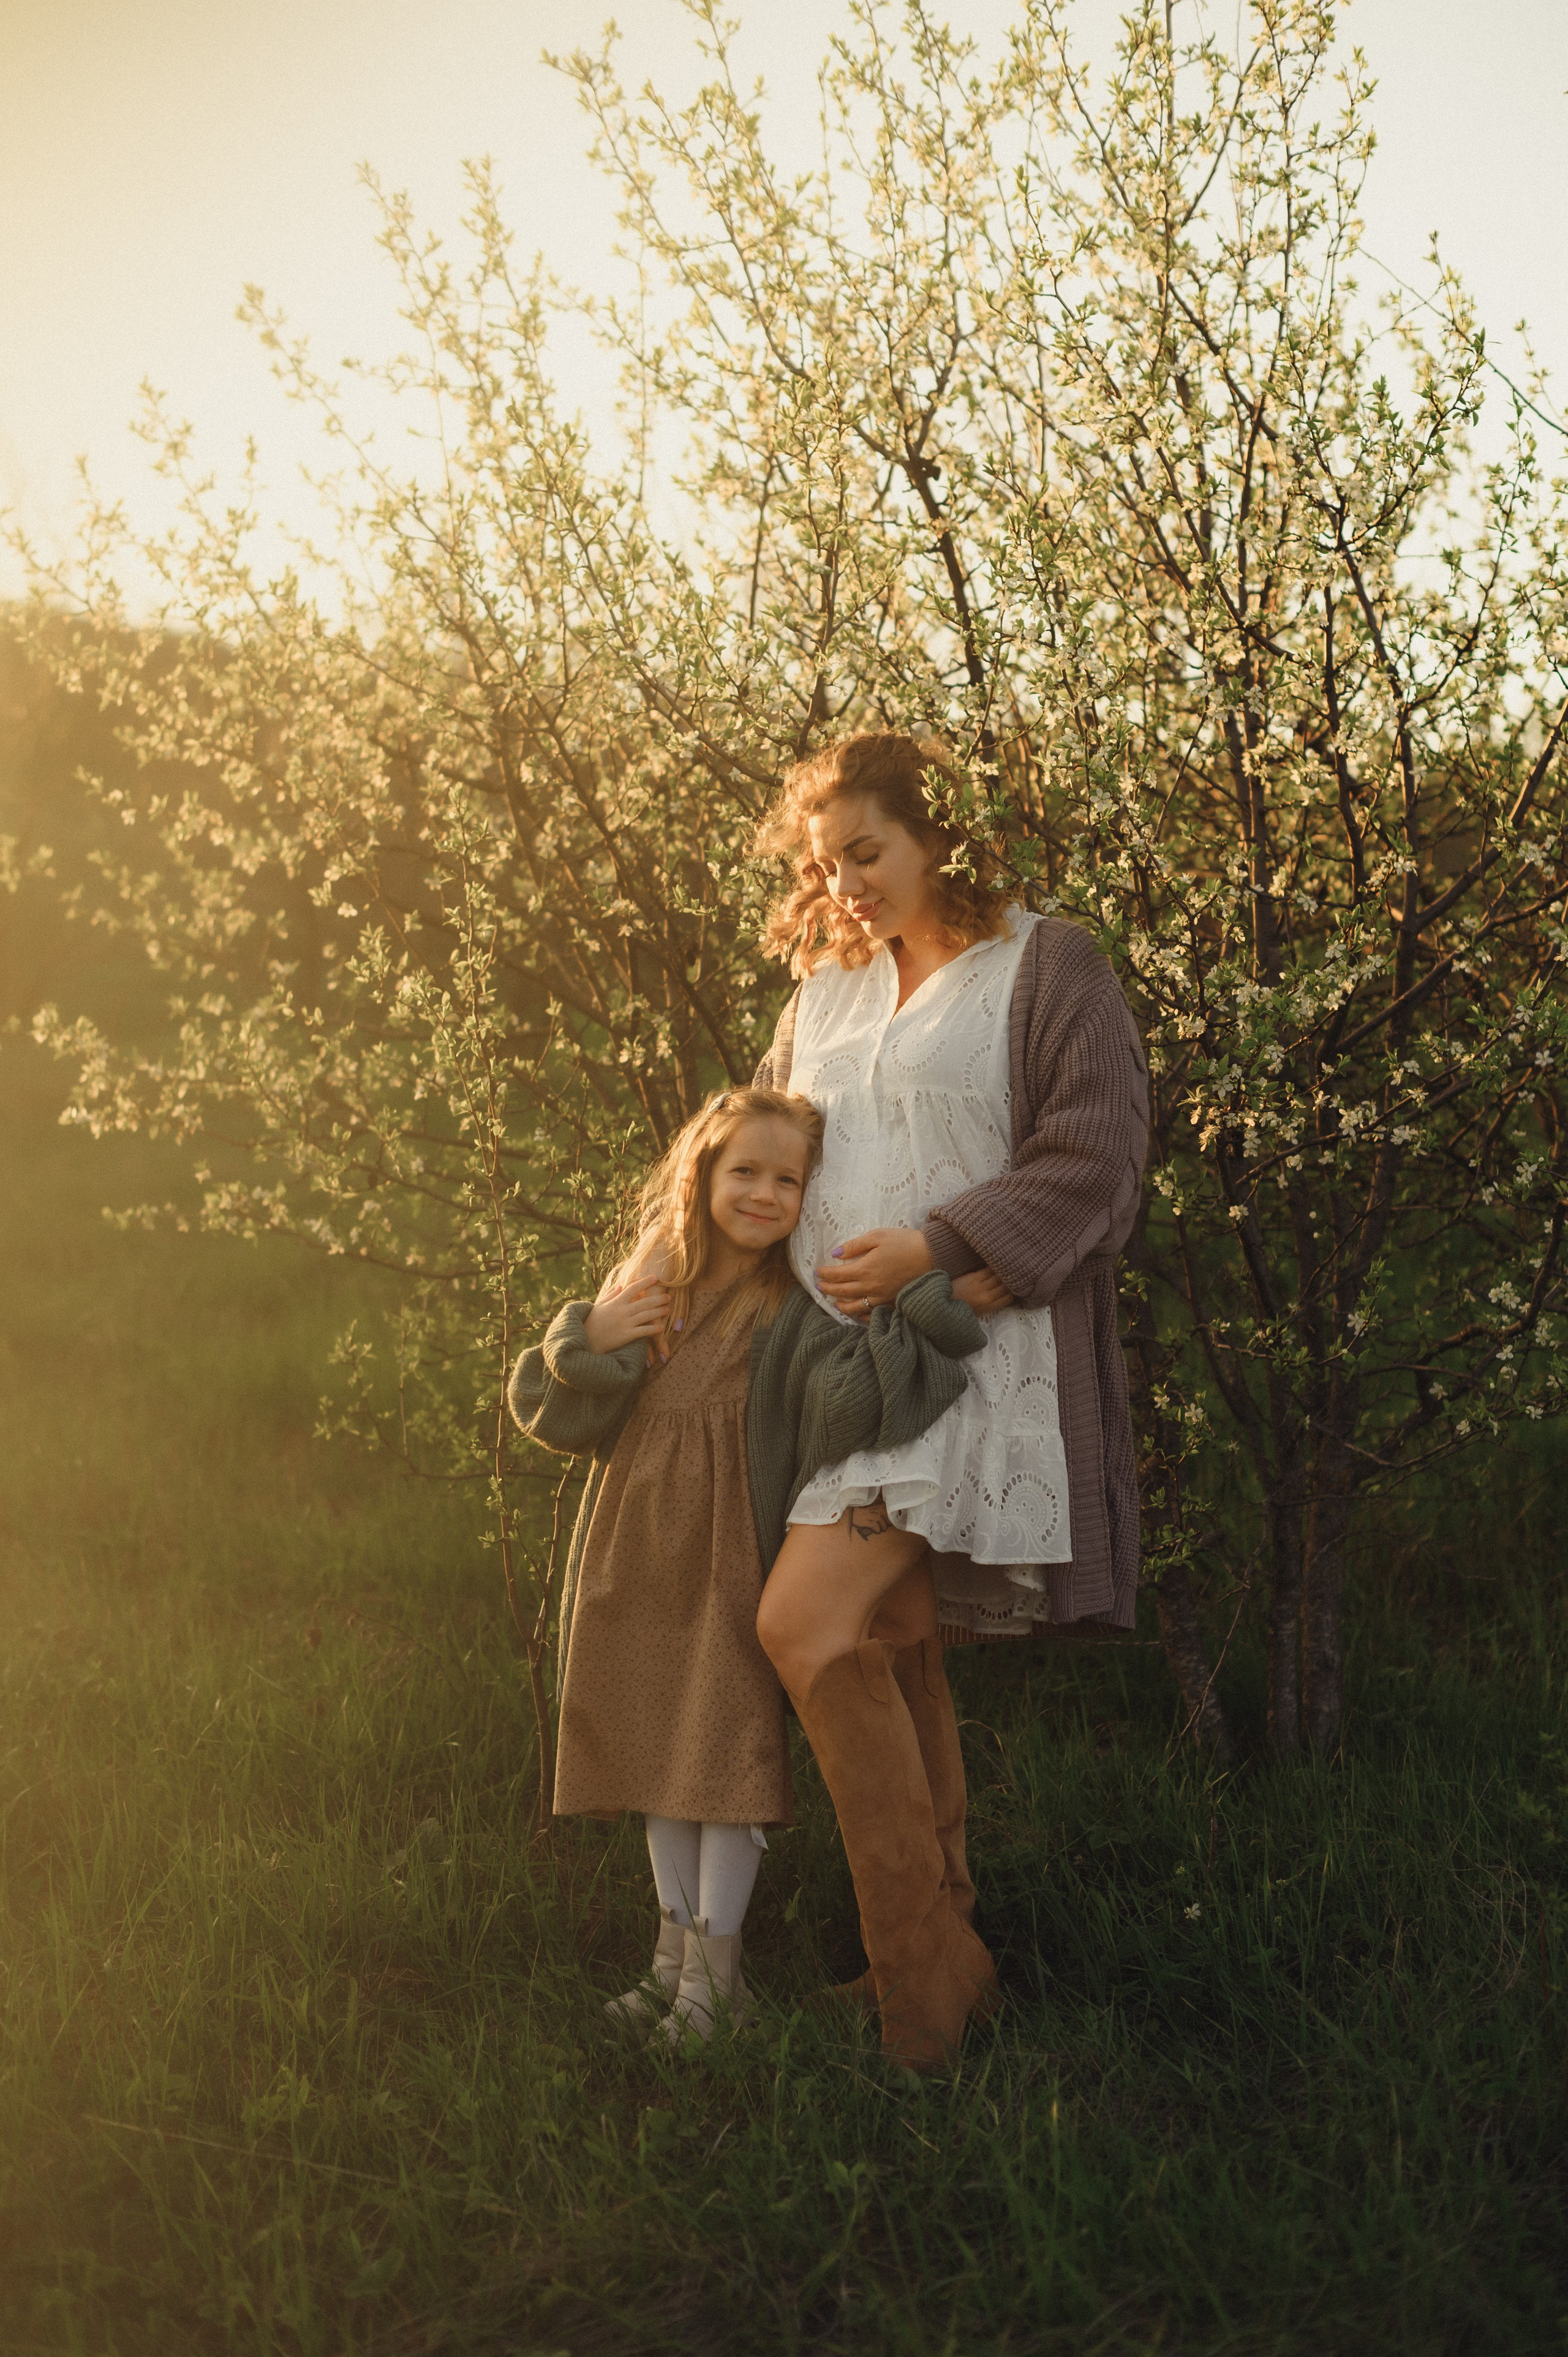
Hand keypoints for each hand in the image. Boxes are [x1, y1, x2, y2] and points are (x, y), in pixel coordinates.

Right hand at [582, 1275, 669, 1355]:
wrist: (585, 1340)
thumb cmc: (591, 1322)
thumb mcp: (599, 1305)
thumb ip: (610, 1295)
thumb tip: (620, 1285)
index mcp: (616, 1302)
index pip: (633, 1288)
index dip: (645, 1282)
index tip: (655, 1277)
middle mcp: (622, 1311)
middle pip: (645, 1302)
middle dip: (658, 1298)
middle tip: (669, 1296)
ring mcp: (625, 1323)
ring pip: (647, 1315)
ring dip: (659, 1312)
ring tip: (668, 1309)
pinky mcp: (626, 1336)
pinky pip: (644, 1331)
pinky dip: (654, 1328)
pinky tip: (662, 1327)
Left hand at [815, 1226, 934, 1319]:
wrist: (932, 1255)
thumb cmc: (905, 1242)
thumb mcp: (877, 1236)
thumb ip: (855, 1245)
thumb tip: (835, 1253)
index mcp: (865, 1269)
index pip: (838, 1275)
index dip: (825, 1274)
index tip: (817, 1272)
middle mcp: (871, 1287)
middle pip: (843, 1291)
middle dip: (828, 1289)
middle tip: (819, 1287)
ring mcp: (882, 1297)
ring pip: (855, 1307)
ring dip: (841, 1305)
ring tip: (834, 1303)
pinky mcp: (892, 1302)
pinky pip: (873, 1313)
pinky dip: (862, 1316)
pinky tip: (858, 1314)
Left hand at [953, 1266, 1014, 1315]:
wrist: (942, 1302)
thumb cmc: (959, 1308)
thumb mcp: (978, 1312)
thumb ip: (990, 1304)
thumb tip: (1001, 1296)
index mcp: (989, 1307)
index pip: (1008, 1297)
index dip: (1013, 1290)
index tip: (1014, 1285)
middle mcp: (988, 1297)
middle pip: (1006, 1286)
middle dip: (1011, 1279)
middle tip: (1016, 1271)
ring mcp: (981, 1286)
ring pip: (999, 1276)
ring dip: (1004, 1270)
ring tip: (1008, 1264)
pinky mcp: (974, 1277)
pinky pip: (988, 1269)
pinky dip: (993, 1266)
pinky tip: (996, 1261)